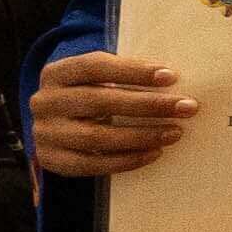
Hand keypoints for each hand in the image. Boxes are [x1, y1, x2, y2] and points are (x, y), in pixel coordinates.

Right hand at [28, 51, 188, 178]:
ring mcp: (45, 132)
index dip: (132, 71)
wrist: (55, 126)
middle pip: (99, 101)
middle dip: (148, 105)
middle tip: (186, 107)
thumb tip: (172, 79)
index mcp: (56, 73)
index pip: (94, 66)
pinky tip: (154, 153)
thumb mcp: (97, 79)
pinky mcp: (51, 159)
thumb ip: (124, 75)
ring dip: (141, 135)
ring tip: (175, 132)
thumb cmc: (89, 94)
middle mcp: (45, 101)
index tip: (170, 77)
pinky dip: (126, 160)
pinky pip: (92, 164)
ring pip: (96, 137)